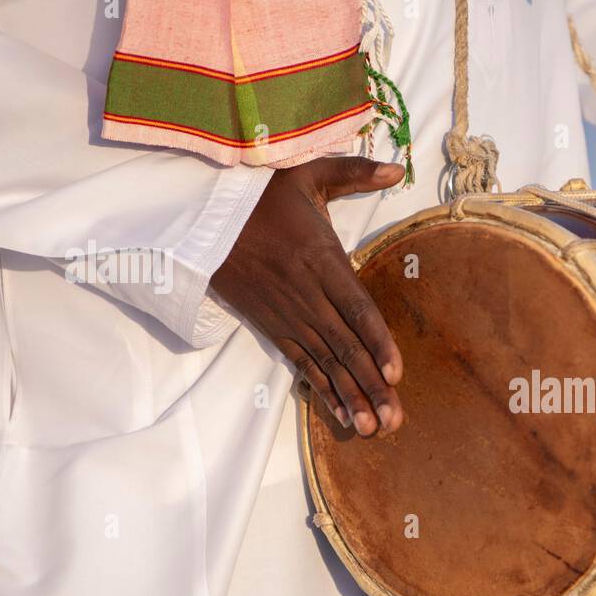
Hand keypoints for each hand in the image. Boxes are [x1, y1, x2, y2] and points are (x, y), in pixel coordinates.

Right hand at [211, 157, 405, 436]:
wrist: (197, 208)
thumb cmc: (259, 189)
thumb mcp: (306, 171)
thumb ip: (355, 171)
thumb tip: (399, 166)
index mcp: (319, 257)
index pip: (356, 307)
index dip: (377, 341)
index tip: (396, 373)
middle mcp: (304, 292)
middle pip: (344, 345)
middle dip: (370, 385)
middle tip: (394, 421)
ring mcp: (285, 312)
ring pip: (323, 361)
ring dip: (349, 397)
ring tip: (372, 429)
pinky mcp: (269, 323)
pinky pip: (299, 363)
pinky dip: (321, 390)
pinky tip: (341, 416)